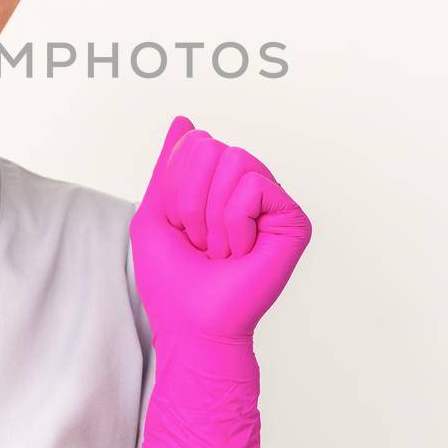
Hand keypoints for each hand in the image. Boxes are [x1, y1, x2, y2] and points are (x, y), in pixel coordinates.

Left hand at [129, 114, 312, 447]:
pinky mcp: (292, 219)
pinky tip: (242, 250)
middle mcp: (248, 188)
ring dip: (213, 214)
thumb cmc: (172, 281)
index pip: (193, 143)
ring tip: (222, 248)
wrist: (193, 325)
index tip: (182, 229)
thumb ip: (168, 167)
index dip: (175, 187)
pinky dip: (234, 221)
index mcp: (218, 185)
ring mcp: (272, 203)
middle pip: (211, 146)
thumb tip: (184, 122)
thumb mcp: (155, 214)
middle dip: (192, 198)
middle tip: (203, 241)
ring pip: (234, 159)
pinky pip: (253, 185)